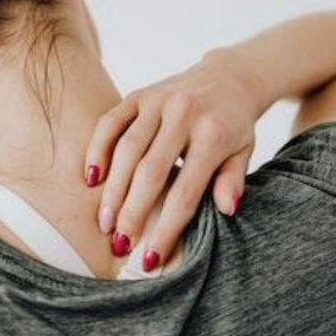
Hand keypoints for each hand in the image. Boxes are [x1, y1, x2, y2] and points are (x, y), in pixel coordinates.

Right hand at [84, 47, 262, 270]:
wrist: (229, 77)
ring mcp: (158, 101)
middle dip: (132, 213)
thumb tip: (226, 211)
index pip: (185, 192)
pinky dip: (97, 149)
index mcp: (213, 135)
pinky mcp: (139, 94)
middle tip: (118, 244)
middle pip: (150, 173)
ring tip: (104, 222)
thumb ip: (232, 181)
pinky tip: (91, 178)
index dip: (166, 228)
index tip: (150, 258)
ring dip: (112, 189)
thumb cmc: (234, 125)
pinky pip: (110, 122)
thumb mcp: (244, 152)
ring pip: (126, 150)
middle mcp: (184, 114)